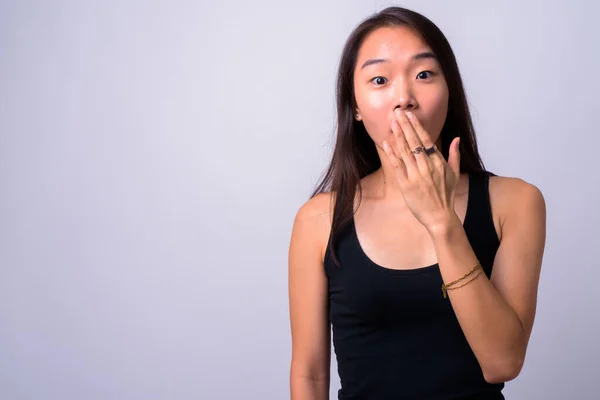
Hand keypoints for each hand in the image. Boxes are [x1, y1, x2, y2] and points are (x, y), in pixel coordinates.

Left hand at [382, 108, 460, 232]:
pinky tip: (386, 142)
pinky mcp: (406, 184)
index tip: (410, 115)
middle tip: (397, 112)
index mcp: (438, 162)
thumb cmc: (447, 195)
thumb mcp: (455, 174)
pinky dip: (392, 153)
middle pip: (414, 141)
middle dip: (405, 125)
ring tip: (392, 123)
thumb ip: (454, 155)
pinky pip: (397, 165)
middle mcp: (427, 166)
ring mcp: (416, 175)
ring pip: (405, 151)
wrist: (439, 216)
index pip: (426, 139)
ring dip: (397, 135)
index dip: (416, 126)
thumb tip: (456, 138)